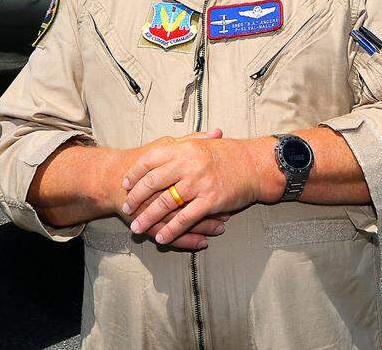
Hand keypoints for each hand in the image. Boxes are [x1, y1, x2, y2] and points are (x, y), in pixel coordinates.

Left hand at [122, 131, 267, 245]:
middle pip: (152, 183)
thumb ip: (181, 145)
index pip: (150, 160)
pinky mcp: (210, 200)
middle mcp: (188, 164)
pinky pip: (185, 218)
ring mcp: (199, 183)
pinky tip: (161, 237)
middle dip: (136, 198)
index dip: (135, 174)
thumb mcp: (203, 143)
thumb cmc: (229, 154)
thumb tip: (160, 149)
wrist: (256, 165)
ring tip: (137, 228)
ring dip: (148, 218)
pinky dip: (171, 230)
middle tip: (127, 209)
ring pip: (165, 203)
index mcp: (184, 148)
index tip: (126, 184)